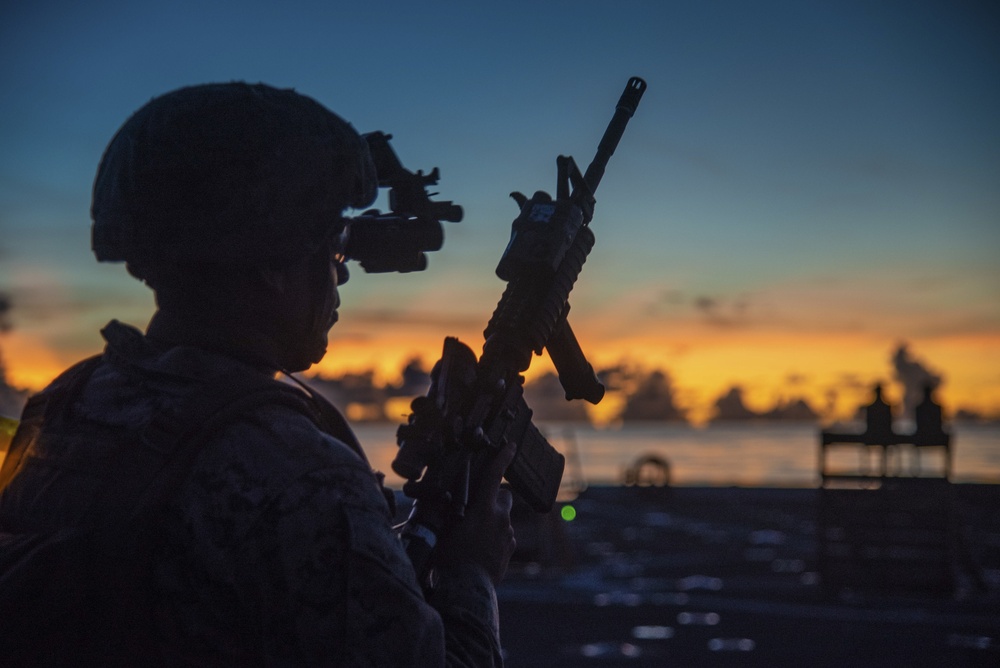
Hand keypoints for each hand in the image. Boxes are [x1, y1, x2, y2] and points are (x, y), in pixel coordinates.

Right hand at [433, 438, 516, 585]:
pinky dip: (495, 538)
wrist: (468, 589)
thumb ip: (447, 513)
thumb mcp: (442, 530)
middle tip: (477, 508)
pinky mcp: (510, 549)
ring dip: (493, 521)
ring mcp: (508, 535)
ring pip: (503, 518)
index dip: (502, 458)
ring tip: (474, 536)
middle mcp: (500, 519)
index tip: (510, 446)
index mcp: (483, 509)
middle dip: (495, 497)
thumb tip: (441, 501)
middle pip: (504, 496)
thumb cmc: (450, 559)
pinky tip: (480, 549)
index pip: (494, 476)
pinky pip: (505, 536)